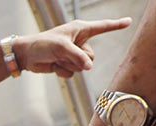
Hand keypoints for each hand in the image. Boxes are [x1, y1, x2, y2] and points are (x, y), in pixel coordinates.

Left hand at [14, 18, 130, 77]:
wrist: (27, 56)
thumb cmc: (42, 45)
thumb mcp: (61, 48)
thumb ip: (77, 57)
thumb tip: (89, 67)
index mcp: (80, 30)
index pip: (103, 27)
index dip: (116, 25)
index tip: (128, 21)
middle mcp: (79, 41)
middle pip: (91, 56)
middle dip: (77, 59)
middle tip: (62, 54)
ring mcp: (74, 54)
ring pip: (82, 67)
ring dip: (68, 65)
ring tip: (56, 59)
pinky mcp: (67, 64)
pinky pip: (73, 73)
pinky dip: (63, 72)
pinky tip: (54, 66)